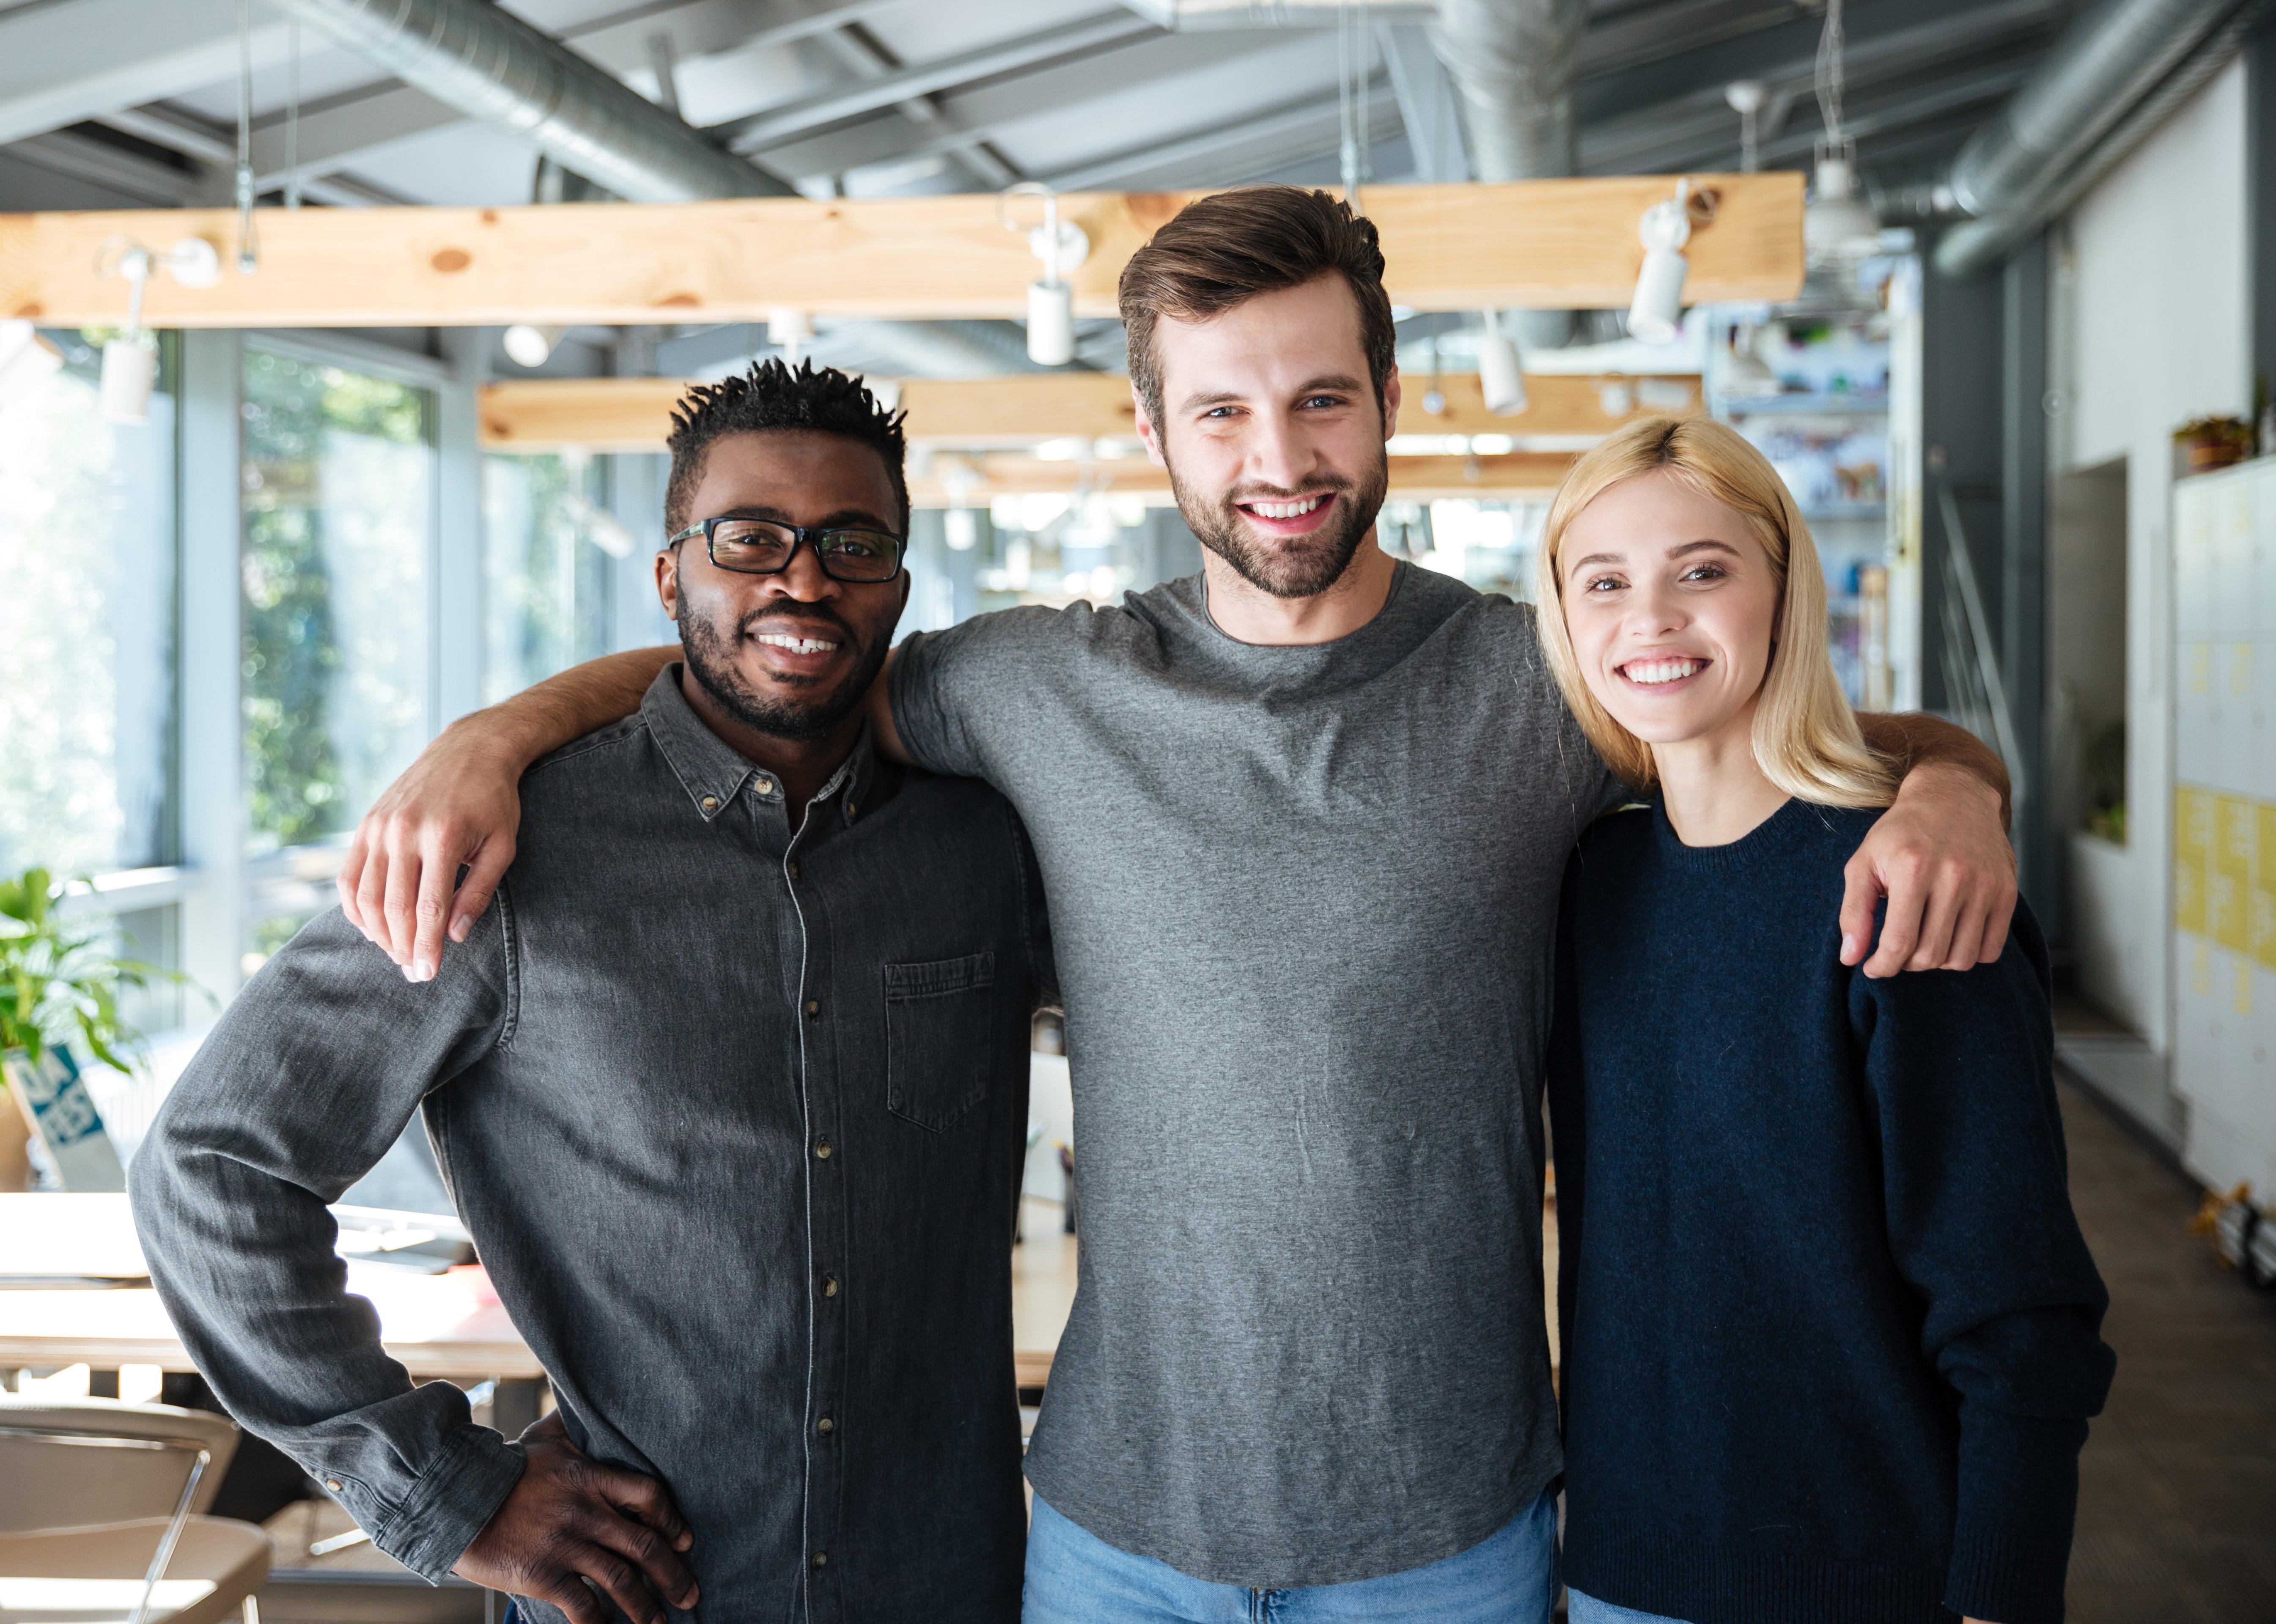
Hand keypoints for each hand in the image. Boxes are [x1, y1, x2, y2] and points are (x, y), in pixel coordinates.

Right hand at [337, 721, 525, 980]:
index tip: (428, 973)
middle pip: (393, 907)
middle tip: (413, 971)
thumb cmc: (494, 801)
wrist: (468, 750)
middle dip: (403, 946)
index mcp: (444, 837)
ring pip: (366, 896)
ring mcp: (380, 826)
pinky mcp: (366, 824)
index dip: (427, 946)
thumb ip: (478, 892)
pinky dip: (355, 908)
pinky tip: (372, 928)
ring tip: (397, 953)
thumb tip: (454, 936)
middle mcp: (405, 831)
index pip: (429, 907)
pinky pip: (349, 876)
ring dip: (378, 933)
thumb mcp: (503, 846)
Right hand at [454, 1412, 697, 1623]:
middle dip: (672, 1574)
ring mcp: (565, 1546)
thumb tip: (589, 1398)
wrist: (457, 1499)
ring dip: (645, 1606)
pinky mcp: (543, 1575)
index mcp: (590, 1478)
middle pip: (643, 1546)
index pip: (648, 1496)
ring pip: (620, 1580)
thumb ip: (574, 1424)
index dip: (672, 1521)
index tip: (685, 1541)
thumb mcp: (546, 1436)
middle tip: (689, 1594)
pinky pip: (583, 1606)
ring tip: (659, 1621)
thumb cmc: (505, 1467)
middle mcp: (585, 1513)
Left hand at [1840, 761, 2016, 977]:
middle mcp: (1953, 877)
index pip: (1899, 942)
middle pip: (1931, 955)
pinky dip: (1969, 955)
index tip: (1872, 968)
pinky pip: (1991, 949)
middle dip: (1907, 964)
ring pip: (1962, 958)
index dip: (1882, 966)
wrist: (1953, 797)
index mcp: (1913, 869)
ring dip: (1938, 962)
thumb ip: (1854, 912)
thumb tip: (1850, 958)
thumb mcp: (1863, 863)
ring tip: (1923, 942)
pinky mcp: (2007, 891)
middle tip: (1898, 951)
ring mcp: (1985, 885)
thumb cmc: (1901, 834)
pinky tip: (1951, 936)